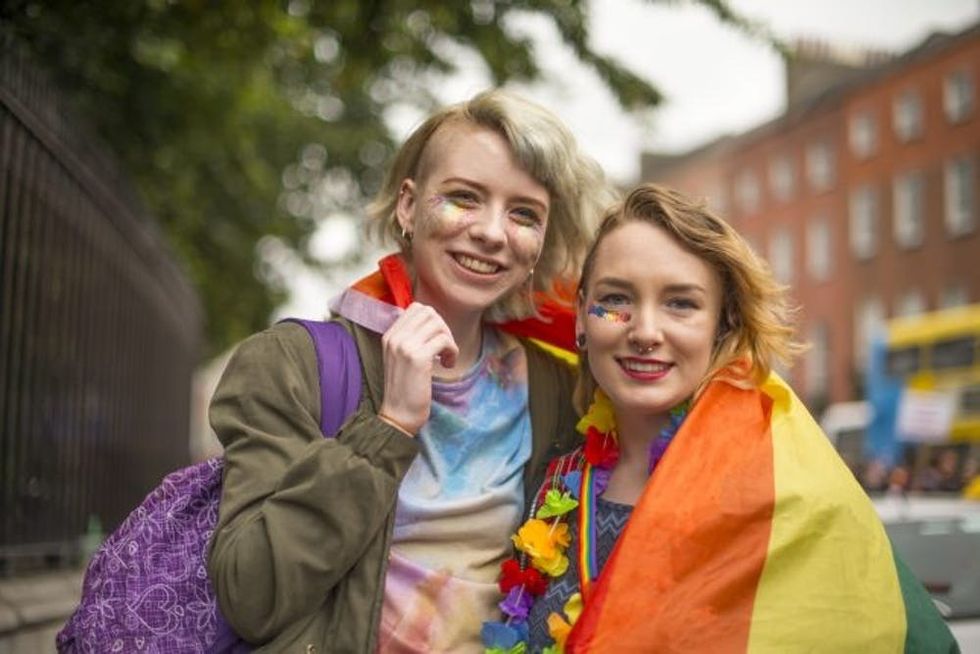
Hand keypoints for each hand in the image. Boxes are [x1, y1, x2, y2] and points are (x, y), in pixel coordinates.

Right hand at [378, 303, 457, 434]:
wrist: (398, 414)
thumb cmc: (404, 389)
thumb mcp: (401, 358)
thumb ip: (411, 339)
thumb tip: (434, 322)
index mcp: (389, 335)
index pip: (416, 308)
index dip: (433, 322)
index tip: (436, 341)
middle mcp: (395, 337)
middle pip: (429, 312)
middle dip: (443, 328)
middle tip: (444, 349)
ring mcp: (405, 346)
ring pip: (438, 324)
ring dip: (449, 340)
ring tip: (446, 359)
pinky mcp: (418, 358)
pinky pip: (444, 341)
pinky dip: (452, 351)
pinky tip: (447, 365)